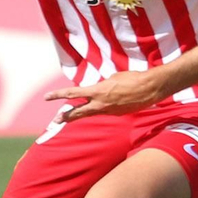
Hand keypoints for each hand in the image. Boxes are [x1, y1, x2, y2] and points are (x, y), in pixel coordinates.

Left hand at [44, 70, 168, 120]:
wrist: (150, 88)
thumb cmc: (132, 78)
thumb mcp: (113, 78)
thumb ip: (102, 84)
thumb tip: (99, 89)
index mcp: (98, 91)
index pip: (73, 94)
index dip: (58, 95)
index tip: (48, 97)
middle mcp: (101, 103)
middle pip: (78, 112)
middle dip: (66, 116)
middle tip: (56, 119)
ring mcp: (109, 111)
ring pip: (90, 114)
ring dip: (80, 114)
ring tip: (69, 118)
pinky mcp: (117, 113)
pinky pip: (103, 112)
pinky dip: (98, 110)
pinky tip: (98, 107)